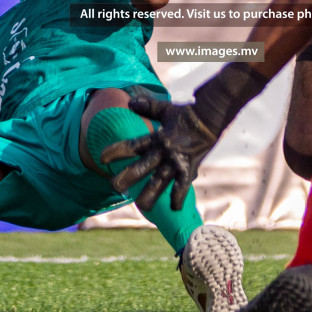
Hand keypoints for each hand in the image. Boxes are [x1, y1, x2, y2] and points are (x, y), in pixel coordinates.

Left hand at [100, 94, 219, 212]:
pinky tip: (173, 208)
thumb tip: (130, 103)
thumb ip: (148, 106)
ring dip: (149, 195)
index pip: (132, 145)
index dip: (116, 151)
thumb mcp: (166, 109)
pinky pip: (182, 185)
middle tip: (113, 187)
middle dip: (126, 178)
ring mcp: (176, 161)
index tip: (101, 159)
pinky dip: (178, 197)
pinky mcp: (189, 167)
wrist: (210, 117)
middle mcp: (164, 151)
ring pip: (159, 182)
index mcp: (156, 137)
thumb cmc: (186, 113)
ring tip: (140, 207)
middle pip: (141, 168)